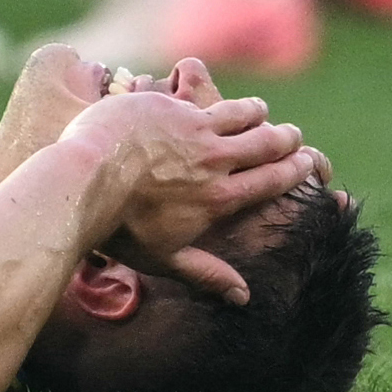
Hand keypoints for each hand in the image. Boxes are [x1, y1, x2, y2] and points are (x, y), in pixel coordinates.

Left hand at [63, 90, 315, 303]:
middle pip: (265, 144)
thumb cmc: (120, 227)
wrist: (84, 182)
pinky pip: (202, 96)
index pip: (270, 181)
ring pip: (239, 114)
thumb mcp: (164, 259)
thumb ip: (207, 275)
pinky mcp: (168, 107)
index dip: (294, 170)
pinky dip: (215, 96)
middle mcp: (215, 162)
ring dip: (256, 112)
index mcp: (219, 199)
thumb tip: (244, 298)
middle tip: (293, 135)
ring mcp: (192, 130)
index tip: (307, 162)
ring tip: (262, 111)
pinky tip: (217, 92)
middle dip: (285, 139)